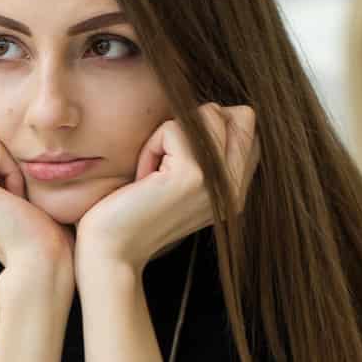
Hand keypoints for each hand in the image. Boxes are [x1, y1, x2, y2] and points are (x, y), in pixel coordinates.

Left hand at [74, 103, 258, 274]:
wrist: (112, 252)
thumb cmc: (135, 211)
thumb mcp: (180, 179)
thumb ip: (207, 152)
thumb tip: (215, 109)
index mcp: (237, 190)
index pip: (248, 126)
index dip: (211, 126)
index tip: (180, 159)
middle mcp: (236, 189)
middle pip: (238, 114)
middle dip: (195, 126)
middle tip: (168, 163)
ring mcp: (219, 182)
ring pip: (208, 115)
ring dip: (172, 134)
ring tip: (155, 171)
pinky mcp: (192, 176)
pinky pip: (173, 128)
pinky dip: (152, 146)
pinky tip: (144, 179)